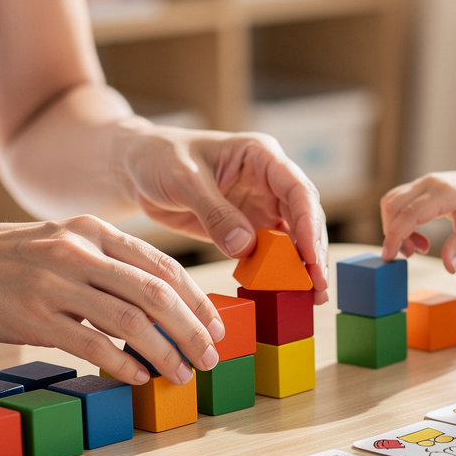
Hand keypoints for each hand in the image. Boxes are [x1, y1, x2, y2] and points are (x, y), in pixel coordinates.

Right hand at [0, 216, 225, 384]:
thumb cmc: (4, 258)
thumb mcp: (60, 243)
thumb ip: (105, 267)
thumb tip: (155, 308)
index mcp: (93, 231)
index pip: (163, 267)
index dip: (197, 300)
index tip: (216, 327)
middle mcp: (80, 251)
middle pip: (158, 294)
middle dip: (192, 330)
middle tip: (211, 357)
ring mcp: (55, 282)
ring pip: (131, 321)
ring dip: (166, 353)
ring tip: (181, 374)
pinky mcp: (33, 314)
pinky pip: (92, 344)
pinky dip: (122, 364)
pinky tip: (138, 377)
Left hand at [122, 122, 328, 301]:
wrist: (138, 169)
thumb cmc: (160, 158)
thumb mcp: (184, 179)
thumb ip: (214, 212)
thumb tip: (245, 248)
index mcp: (261, 156)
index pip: (297, 190)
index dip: (309, 223)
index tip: (310, 256)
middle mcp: (269, 181)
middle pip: (304, 217)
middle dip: (313, 253)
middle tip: (317, 287)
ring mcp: (260, 206)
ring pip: (292, 238)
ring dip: (302, 268)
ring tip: (310, 298)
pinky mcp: (248, 229)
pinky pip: (269, 253)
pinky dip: (276, 273)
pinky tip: (282, 294)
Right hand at [379, 166, 455, 272]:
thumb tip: (449, 268)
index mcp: (445, 193)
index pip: (410, 213)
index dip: (396, 235)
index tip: (389, 256)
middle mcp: (429, 183)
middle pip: (393, 206)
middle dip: (393, 234)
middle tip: (412, 254)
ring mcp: (422, 183)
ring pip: (391, 203)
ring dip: (395, 229)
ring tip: (418, 246)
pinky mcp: (418, 187)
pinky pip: (397, 202)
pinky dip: (399, 222)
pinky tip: (417, 236)